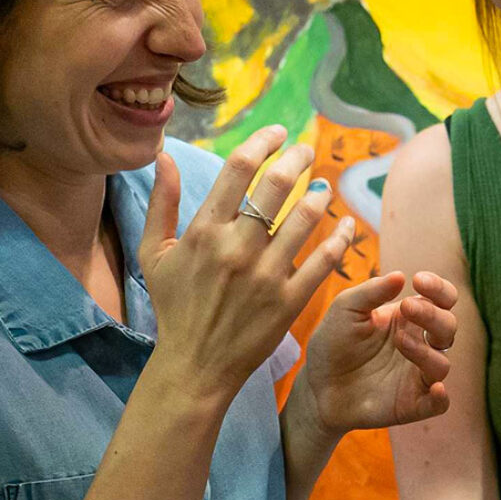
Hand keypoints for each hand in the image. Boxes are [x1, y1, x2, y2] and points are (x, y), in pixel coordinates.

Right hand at [140, 126, 353, 400]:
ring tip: (322, 186)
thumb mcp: (154, 254)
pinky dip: (340, 238)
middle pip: (276, 185)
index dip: (264, 141)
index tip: (279, 133)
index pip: (239, 169)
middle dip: (297, 158)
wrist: (194, 366)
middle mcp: (236, 249)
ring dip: (320, 194)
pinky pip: (324, 261)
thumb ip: (161, 202)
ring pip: (305, 219)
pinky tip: (346, 225)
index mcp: (203, 232)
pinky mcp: (289, 301)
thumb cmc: (174, 307)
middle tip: (306, 151)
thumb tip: (164, 155)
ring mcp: (265, 276)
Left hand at [303, 271, 457, 433]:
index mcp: (409, 318)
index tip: (419, 280)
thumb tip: (400, 275)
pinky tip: (436, 389)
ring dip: (426, 351)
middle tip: (407, 307)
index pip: (441, 299)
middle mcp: (420, 344)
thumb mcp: (345, 308)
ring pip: (442, 363)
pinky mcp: (412, 404)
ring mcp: (417, 375)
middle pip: (447, 327)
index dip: (439, 288)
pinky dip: (441, 398)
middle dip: (432, 314)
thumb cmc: (333, 342)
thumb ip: (371, 291)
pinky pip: (439, 404)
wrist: (316, 387)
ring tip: (400, 342)